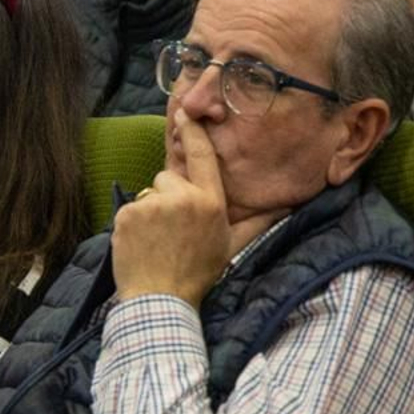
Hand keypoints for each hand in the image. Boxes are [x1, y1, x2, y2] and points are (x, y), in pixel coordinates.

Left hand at [111, 111, 277, 307]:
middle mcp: (183, 197)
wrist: (160, 300)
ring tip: (157, 239)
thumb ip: (257, 223)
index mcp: (210, 202)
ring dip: (151, 210)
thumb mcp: (232, 247)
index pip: (202, 156)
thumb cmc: (197, 274)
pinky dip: (132, 223)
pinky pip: (130, 208)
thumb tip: (286, 207)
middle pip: (169, 177)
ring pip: (150, 193)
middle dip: (169, 196)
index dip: (193, 132)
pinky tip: (141, 244)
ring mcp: (153, 204)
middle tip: (173, 229)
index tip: (185, 112)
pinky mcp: (128, 213)